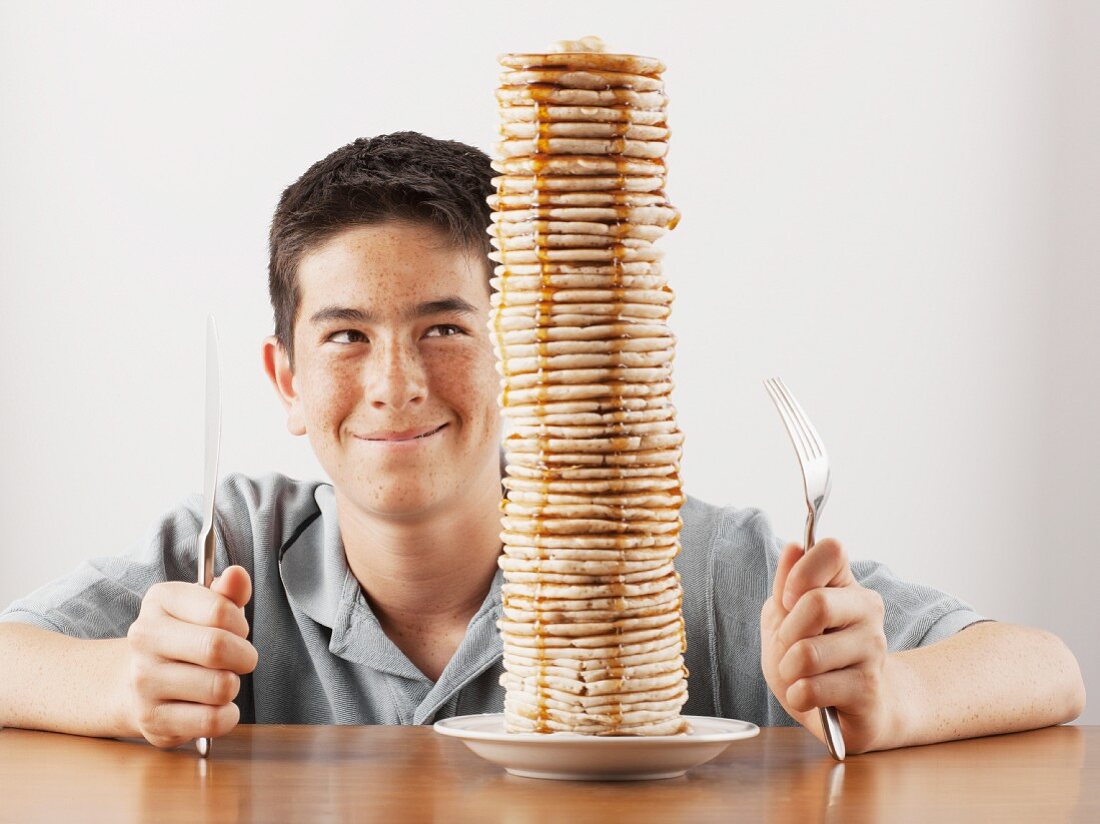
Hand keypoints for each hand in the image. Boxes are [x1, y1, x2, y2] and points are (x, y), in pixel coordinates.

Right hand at [124, 566, 257, 747]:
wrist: (133, 683)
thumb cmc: (184, 638)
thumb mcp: (204, 606)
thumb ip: (228, 592)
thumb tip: (238, 575)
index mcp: (159, 601)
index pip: (220, 610)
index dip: (240, 624)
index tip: (237, 631)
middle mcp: (144, 638)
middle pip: (218, 648)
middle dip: (244, 656)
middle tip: (239, 659)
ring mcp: (144, 681)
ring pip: (219, 687)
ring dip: (233, 686)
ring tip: (220, 681)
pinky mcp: (152, 719)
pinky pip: (211, 720)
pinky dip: (227, 716)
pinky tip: (217, 706)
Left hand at [760, 539, 895, 753]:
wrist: (843, 710)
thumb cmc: (810, 658)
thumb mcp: (784, 617)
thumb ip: (785, 583)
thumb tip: (795, 547)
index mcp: (846, 585)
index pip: (831, 550)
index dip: (799, 574)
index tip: (789, 600)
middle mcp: (868, 610)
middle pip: (816, 603)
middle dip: (786, 633)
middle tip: (789, 647)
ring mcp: (873, 649)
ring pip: (809, 653)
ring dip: (788, 669)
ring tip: (798, 675)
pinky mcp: (869, 688)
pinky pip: (813, 688)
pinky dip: (797, 695)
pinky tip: (808, 696)